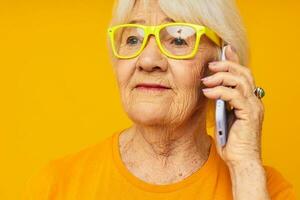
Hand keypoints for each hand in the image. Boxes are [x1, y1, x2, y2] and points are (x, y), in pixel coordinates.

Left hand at [201, 45, 264, 166]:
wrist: (241, 160)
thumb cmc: (231, 141)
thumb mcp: (224, 116)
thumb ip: (222, 102)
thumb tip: (210, 89)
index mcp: (249, 100)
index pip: (244, 75)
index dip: (234, 61)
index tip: (224, 50)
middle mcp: (255, 101)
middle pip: (244, 73)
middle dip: (226, 65)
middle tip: (210, 65)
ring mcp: (254, 107)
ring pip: (241, 81)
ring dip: (221, 76)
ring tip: (206, 80)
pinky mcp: (249, 114)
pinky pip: (234, 95)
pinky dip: (219, 91)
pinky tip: (207, 92)